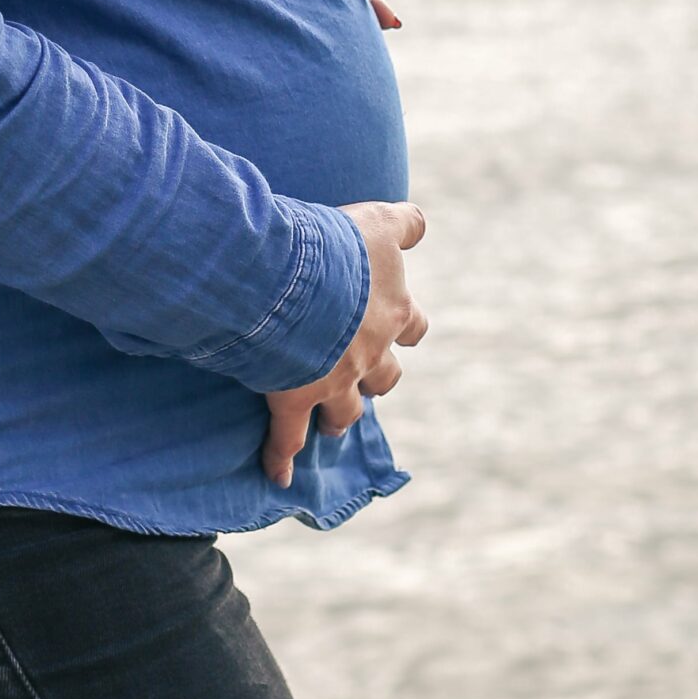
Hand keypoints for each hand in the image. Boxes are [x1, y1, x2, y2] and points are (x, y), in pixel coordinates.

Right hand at [259, 200, 427, 487]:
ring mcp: (334, 382)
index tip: (401, 328)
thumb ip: (404, 222)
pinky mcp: (294, 399)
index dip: (405, 328)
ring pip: (346, 412)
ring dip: (339, 418)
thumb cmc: (337, 246)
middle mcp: (370, 352)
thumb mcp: (377, 222)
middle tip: (362, 378)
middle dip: (375, 379)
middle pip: (385, 377)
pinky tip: (278, 476)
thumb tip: (420, 222)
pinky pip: (288, 439)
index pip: (412, 325)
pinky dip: (281, 459)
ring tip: (331, 426)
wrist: (295, 280)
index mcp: (392, 310)